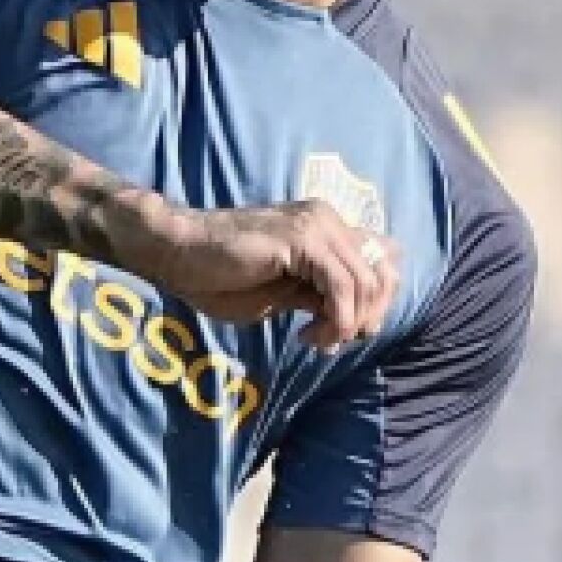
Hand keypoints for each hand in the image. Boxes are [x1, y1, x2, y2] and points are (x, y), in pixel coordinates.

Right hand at [145, 200, 401, 350]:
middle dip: (367, 318)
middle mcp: (329, 219)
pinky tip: (306, 333)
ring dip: (347, 324)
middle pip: (383, 273)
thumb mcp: (285, 292)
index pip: (382, 262)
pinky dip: (335, 320)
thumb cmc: (220, 276)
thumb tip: (358, 318)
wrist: (178, 254)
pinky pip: (341, 287)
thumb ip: (321, 295)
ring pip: (366, 283)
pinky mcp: (302, 239)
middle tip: (331, 342)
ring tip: (315, 341)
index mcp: (326, 227)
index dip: (376, 304)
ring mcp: (317, 225)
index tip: (343, 334)